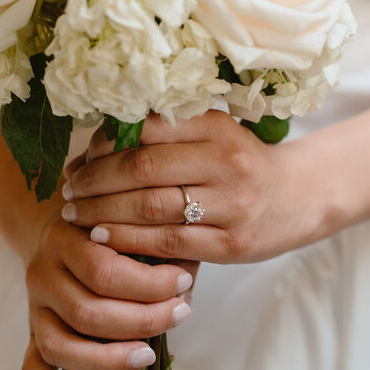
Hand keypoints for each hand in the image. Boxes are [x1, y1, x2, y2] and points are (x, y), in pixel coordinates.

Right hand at [21, 202, 195, 369]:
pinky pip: (32, 367)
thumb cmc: (110, 232)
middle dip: (142, 321)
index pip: (103, 272)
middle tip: (179, 314)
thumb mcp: (129, 226)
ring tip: (148, 355)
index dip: (149, 284)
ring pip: (58, 345)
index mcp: (64, 240)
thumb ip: (156, 249)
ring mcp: (34, 307)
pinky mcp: (32, 334)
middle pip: (86, 312)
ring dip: (108, 359)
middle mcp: (42, 274)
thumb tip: (183, 291)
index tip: (183, 281)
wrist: (61, 232)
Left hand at [60, 111, 323, 264]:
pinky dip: (128, 240)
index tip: (80, 158)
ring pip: (151, 208)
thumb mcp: (214, 135)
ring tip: (75, 215)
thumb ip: (167, 134)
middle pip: (143, 169)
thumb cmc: (242, 164)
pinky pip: (168, 242)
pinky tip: (102, 238)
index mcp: (216, 126)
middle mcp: (226, 161)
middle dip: (95, 181)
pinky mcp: (231, 243)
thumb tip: (96, 142)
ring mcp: (231, 204)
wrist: (301, 197)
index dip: (103, 145)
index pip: (145, 129)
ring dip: (103, 212)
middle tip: (68, 189)